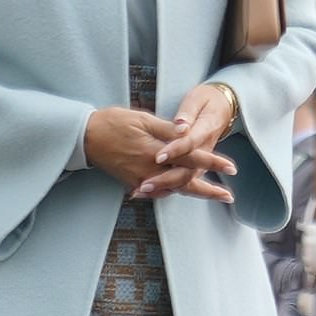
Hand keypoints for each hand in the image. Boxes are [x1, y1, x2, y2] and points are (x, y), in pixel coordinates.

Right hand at [84, 94, 235, 201]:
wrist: (84, 138)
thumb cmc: (112, 122)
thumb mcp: (141, 119)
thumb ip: (166, 128)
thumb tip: (187, 131)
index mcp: (156, 150)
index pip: (191, 157)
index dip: (213, 162)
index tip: (231, 167)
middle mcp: (151, 169)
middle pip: (186, 183)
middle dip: (209, 190)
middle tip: (228, 196)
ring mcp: (142, 179)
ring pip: (173, 190)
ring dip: (194, 194)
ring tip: (212, 195)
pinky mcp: (133, 183)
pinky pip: (158, 192)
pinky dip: (172, 192)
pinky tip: (182, 192)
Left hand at [300, 205, 315, 278]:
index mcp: (313, 230)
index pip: (308, 227)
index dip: (314, 230)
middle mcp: (307, 241)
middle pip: (308, 239)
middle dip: (315, 241)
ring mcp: (306, 252)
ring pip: (308, 250)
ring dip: (315, 251)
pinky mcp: (308, 263)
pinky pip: (309, 261)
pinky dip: (314, 261)